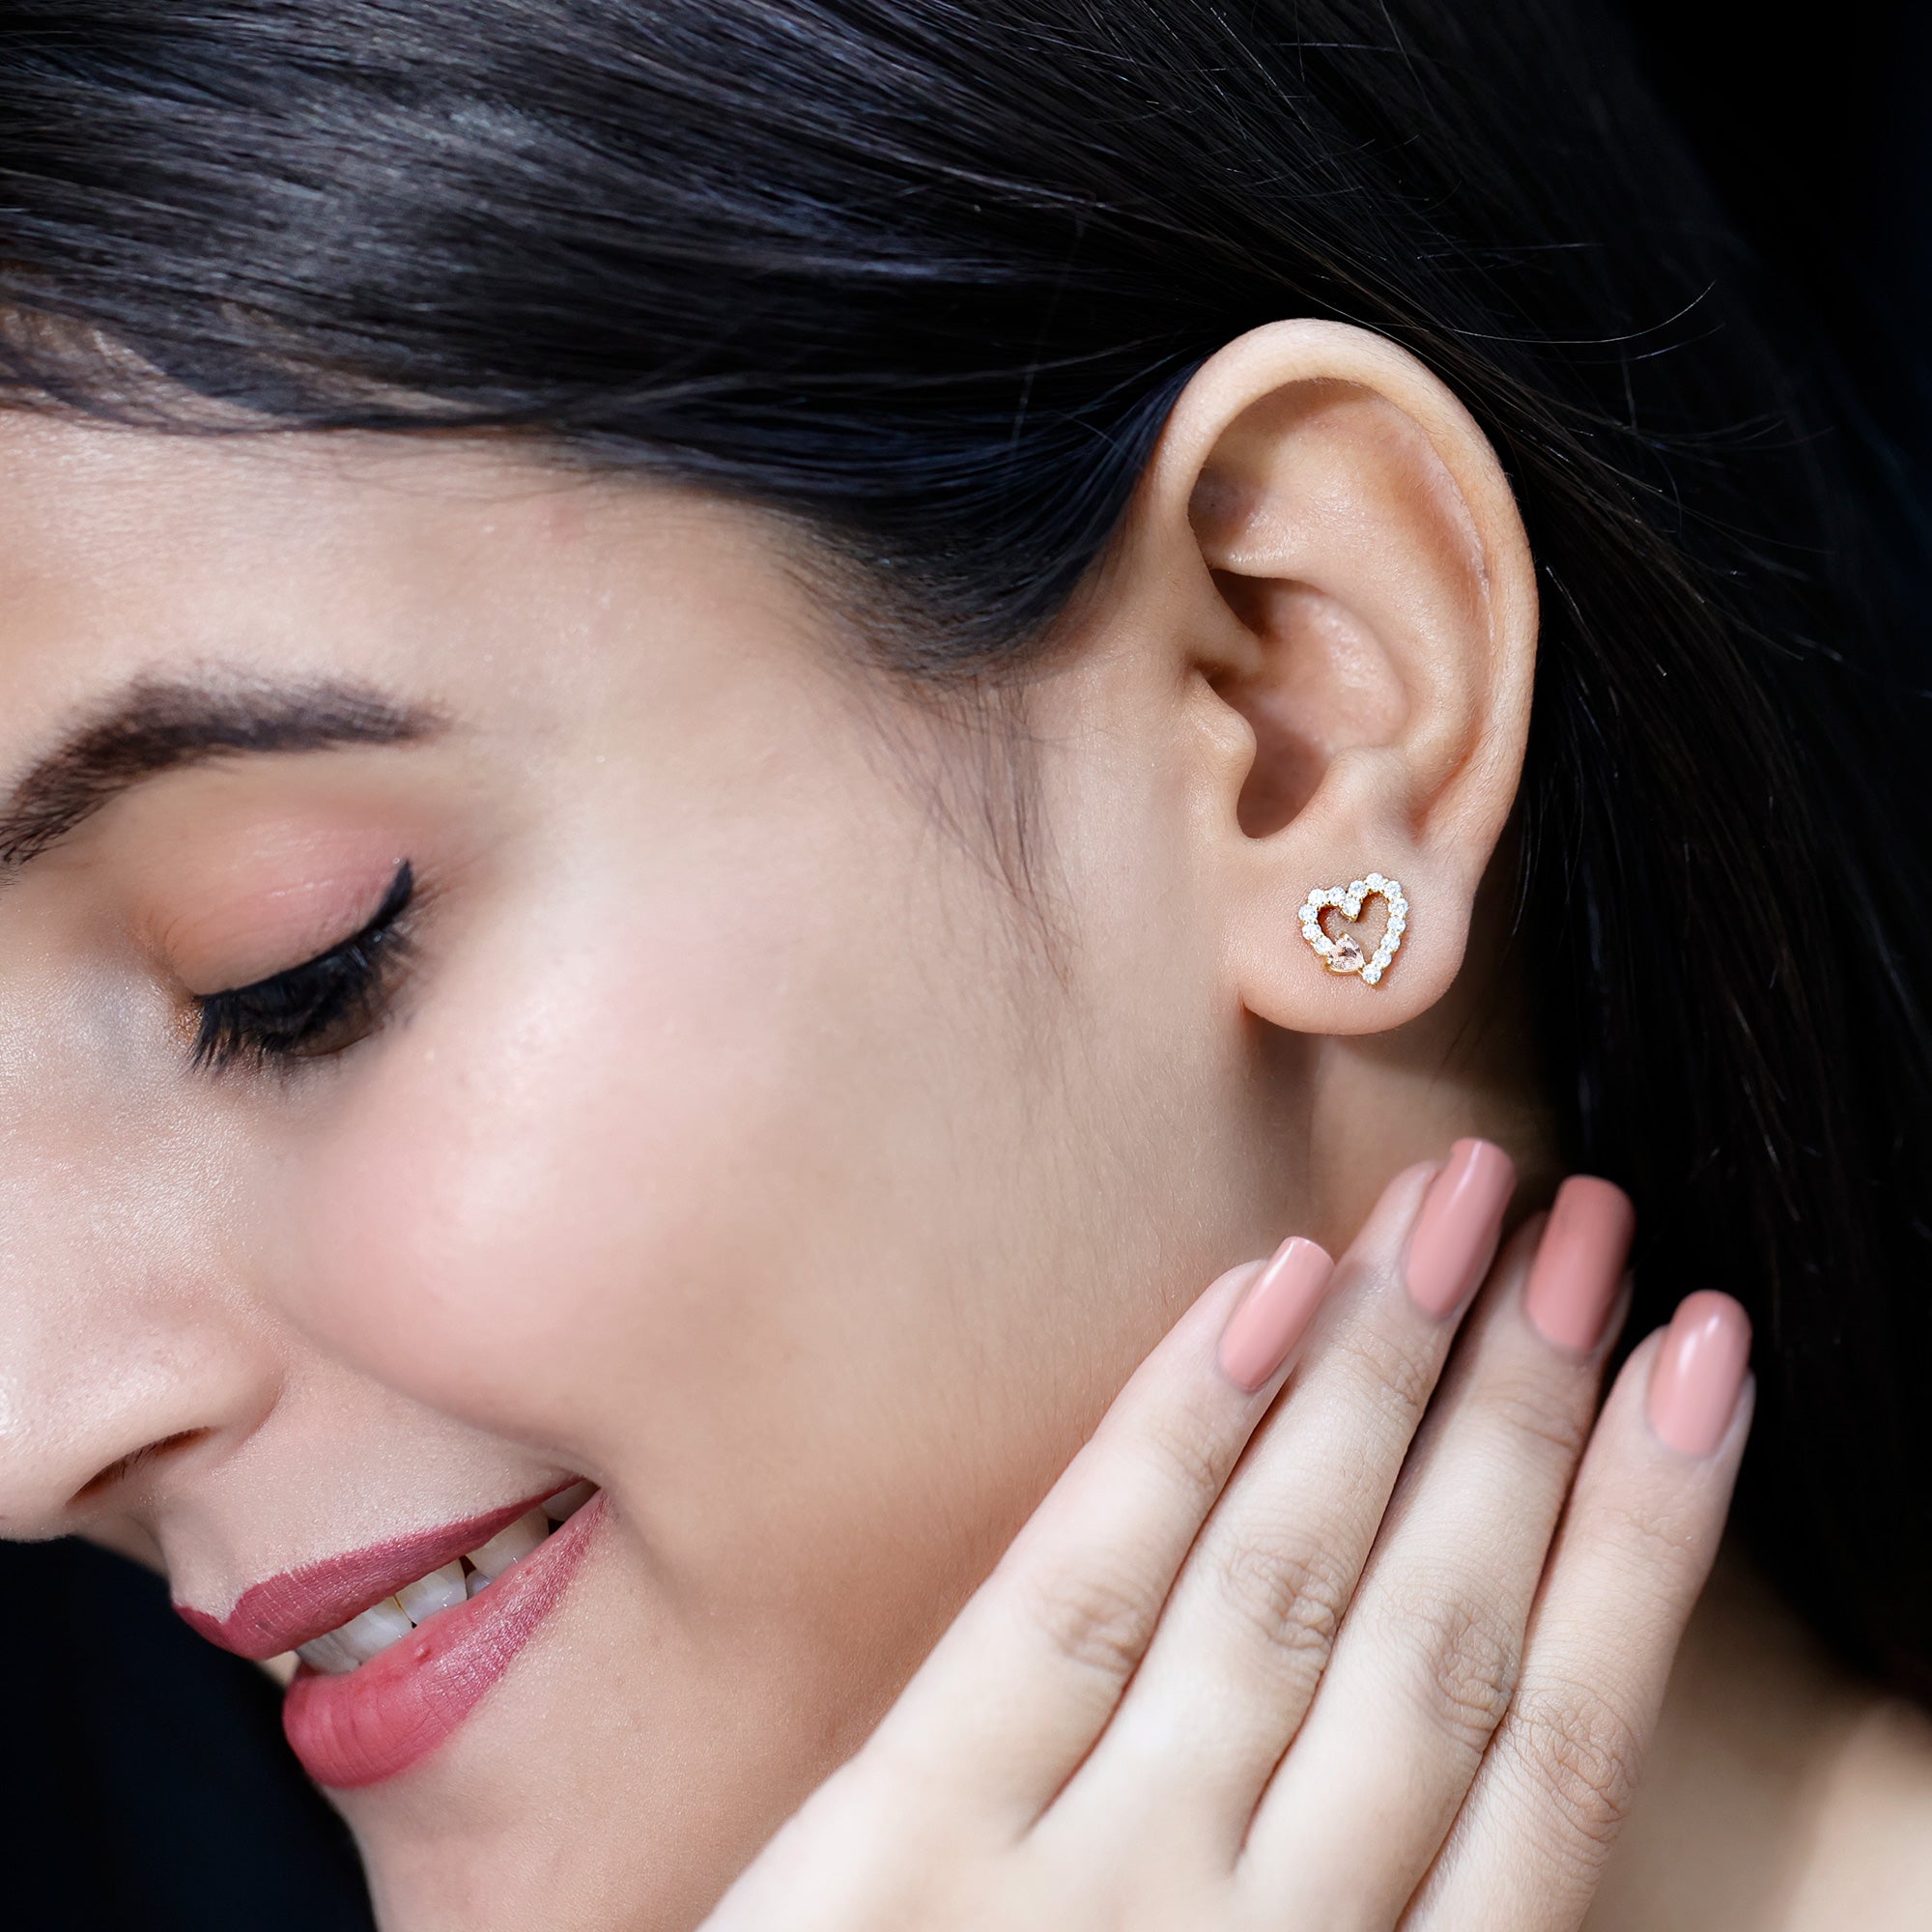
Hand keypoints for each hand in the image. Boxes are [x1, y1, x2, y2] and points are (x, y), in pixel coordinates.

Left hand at [699, 1149, 1751, 1930]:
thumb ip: (1364, 1905)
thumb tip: (1492, 1678)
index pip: (1554, 1747)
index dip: (1645, 1542)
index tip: (1703, 1360)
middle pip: (1438, 1631)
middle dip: (1531, 1412)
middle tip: (1590, 1227)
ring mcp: (1086, 1891)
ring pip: (1285, 1587)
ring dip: (1386, 1378)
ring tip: (1459, 1209)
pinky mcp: (909, 1841)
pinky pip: (1076, 1601)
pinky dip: (1178, 1437)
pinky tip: (1262, 1291)